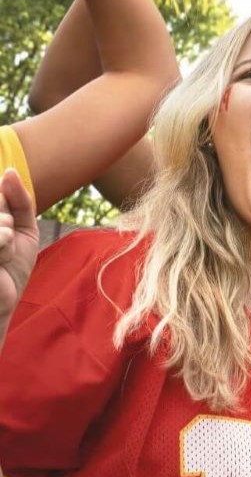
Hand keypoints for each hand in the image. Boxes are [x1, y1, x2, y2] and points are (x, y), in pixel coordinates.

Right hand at [0, 170, 39, 324]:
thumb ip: (19, 200)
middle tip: (6, 239)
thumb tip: (10, 171)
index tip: (10, 225)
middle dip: (7, 219)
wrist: (2, 305)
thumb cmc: (9, 269)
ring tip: (3, 253)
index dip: (5, 205)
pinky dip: (4, 249)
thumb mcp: (22, 230)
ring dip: (5, 236)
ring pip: (0, 221)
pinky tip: (1, 263)